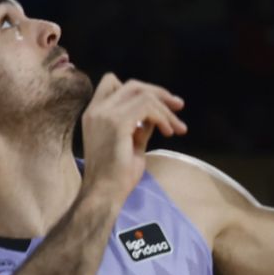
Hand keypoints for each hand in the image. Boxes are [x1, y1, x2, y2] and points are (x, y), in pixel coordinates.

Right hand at [80, 76, 186, 205]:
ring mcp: (104, 115)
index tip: (160, 102)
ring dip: (166, 110)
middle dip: (160, 93)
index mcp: (95, 113)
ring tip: (177, 128)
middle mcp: (96, 110)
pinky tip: (169, 132)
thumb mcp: (131, 142)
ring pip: (143, 95)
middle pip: (133, 85)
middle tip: (179, 106)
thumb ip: (139, 125)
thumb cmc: (117, 174)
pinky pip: (147, 108)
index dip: (140, 88)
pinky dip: (163, 117)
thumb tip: (156, 114)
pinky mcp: (117, 123)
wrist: (105, 193)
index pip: (112, 81)